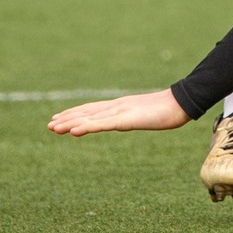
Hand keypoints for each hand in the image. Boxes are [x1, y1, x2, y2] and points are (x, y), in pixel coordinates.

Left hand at [48, 88, 188, 135]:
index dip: (76, 113)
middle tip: (49, 124)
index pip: (94, 109)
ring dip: (70, 122)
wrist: (182, 102)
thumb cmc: (169, 109)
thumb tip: (136, 119)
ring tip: (54, 127)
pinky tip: (74, 130)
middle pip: (88, 112)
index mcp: (122, 105)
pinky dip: (86, 126)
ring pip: (90, 117)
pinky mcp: (126, 119)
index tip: (61, 118)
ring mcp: (120, 111)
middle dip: (68, 118)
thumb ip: (139, 116)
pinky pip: (102, 124)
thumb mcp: (148, 115)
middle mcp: (117, 106)